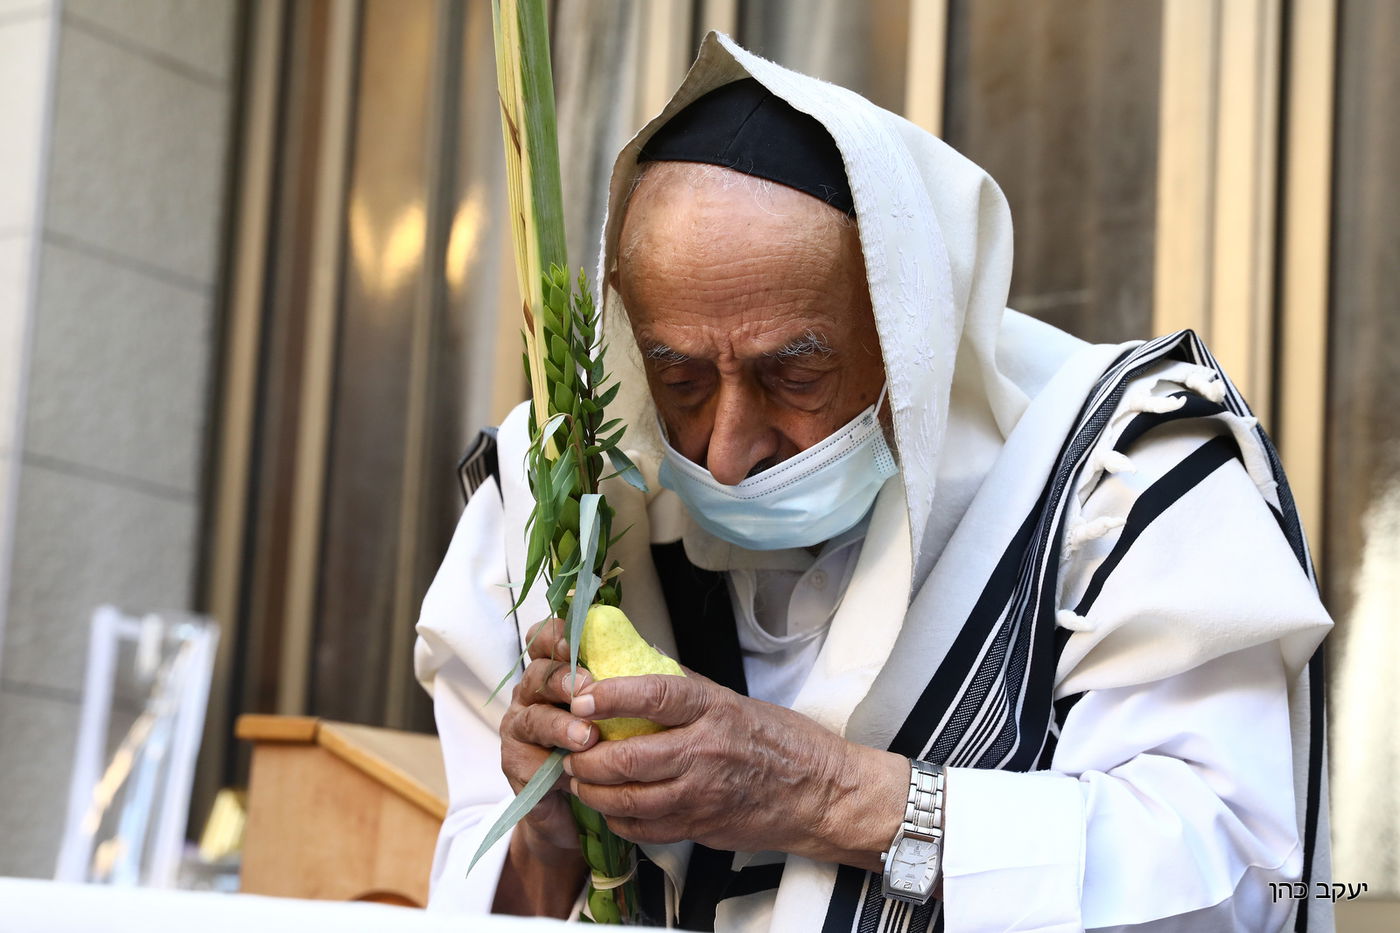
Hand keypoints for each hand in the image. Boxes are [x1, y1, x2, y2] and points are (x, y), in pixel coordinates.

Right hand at [498, 617, 601, 859]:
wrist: (585, 803)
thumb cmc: (605, 745)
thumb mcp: (616, 708)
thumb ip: (623, 681)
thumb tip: (653, 653)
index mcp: (554, 671)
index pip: (544, 640)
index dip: (555, 637)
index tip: (573, 644)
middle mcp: (532, 695)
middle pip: (538, 675)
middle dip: (563, 680)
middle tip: (587, 688)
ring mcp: (519, 730)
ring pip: (534, 719)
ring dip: (561, 726)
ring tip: (587, 737)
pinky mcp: (517, 765)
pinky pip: (529, 762)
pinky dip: (552, 767)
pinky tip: (573, 772)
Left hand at [563, 670, 906, 869]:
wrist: (819, 792)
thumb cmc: (777, 740)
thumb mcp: (733, 699)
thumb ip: (684, 686)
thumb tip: (636, 661)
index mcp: (714, 710)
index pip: (653, 697)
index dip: (611, 696)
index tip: (582, 696)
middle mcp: (706, 751)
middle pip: (630, 757)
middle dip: (588, 757)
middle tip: (572, 749)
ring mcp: (702, 794)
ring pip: (629, 799)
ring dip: (594, 792)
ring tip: (580, 780)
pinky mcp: (701, 826)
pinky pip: (645, 828)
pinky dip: (619, 820)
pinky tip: (611, 808)